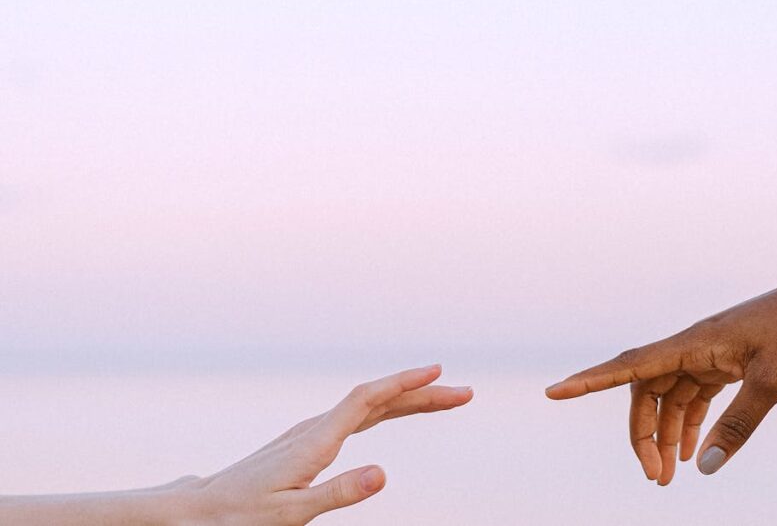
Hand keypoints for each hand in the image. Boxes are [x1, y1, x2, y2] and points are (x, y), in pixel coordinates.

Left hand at [178, 365, 471, 524]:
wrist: (201, 509)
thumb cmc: (243, 515)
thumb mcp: (293, 513)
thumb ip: (339, 493)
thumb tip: (385, 472)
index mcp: (317, 440)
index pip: (369, 399)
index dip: (405, 383)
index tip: (439, 373)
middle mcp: (316, 427)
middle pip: (378, 399)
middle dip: (423, 393)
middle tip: (465, 394)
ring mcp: (311, 431)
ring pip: (370, 406)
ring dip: (409, 399)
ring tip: (444, 399)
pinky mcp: (309, 439)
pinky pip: (358, 414)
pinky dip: (386, 407)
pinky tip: (393, 410)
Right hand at [546, 263, 776, 484]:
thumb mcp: (774, 382)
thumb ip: (738, 425)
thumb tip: (703, 465)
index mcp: (693, 343)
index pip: (630, 366)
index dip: (589, 381)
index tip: (555, 393)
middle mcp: (691, 346)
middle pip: (645, 392)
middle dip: (643, 435)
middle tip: (656, 479)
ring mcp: (707, 353)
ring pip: (668, 396)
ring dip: (666, 433)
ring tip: (671, 475)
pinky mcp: (725, 360)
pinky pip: (693, 394)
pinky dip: (689, 422)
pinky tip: (693, 451)